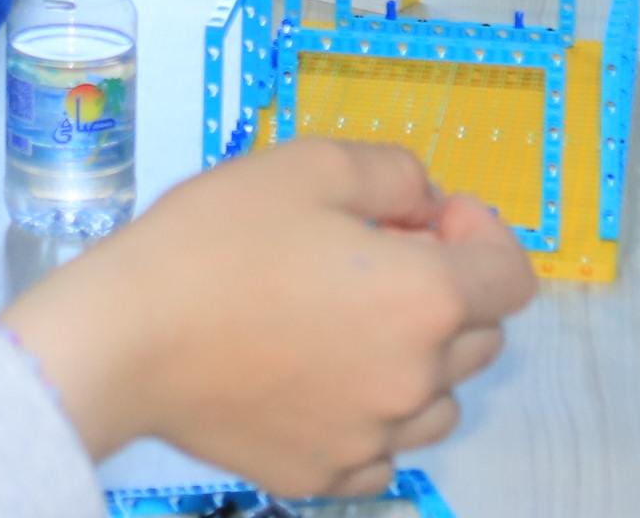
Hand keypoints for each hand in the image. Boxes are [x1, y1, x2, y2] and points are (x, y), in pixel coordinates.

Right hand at [0, 137, 534, 493]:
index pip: (512, 276)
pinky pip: (381, 454)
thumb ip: (394, 174)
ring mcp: (371, 437)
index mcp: (425, 298)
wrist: (126, 337)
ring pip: (438, 403)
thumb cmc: (213, 242)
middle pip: (480, 339)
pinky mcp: (323, 474)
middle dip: (447, 291)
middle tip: (374, 259)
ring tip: (348, 325)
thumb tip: (425, 202)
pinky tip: (321, 381)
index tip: (427, 219)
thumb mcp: (310, 164)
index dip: (481, 235)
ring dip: (416, 360)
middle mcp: (414, 378)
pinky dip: (369, 419)